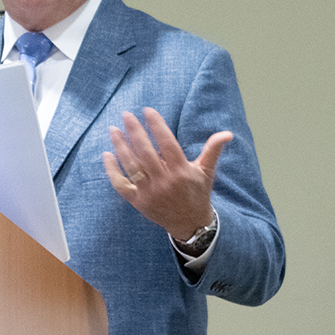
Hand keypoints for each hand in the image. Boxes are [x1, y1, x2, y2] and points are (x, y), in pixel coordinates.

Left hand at [102, 108, 231, 239]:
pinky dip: (112, 170)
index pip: (167, 143)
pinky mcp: (138, 201)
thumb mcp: (206, 172)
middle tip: (126, 114)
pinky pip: (121, 184)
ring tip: (113, 129)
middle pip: (145, 152)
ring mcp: (149, 192)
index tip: (147, 111)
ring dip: (120, 146)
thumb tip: (227, 134)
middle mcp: (164, 181)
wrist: (191, 224)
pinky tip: (107, 154)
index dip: (157, 126)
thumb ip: (212, 150)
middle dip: (134, 131)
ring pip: (131, 165)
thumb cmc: (198, 193)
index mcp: (182, 171)